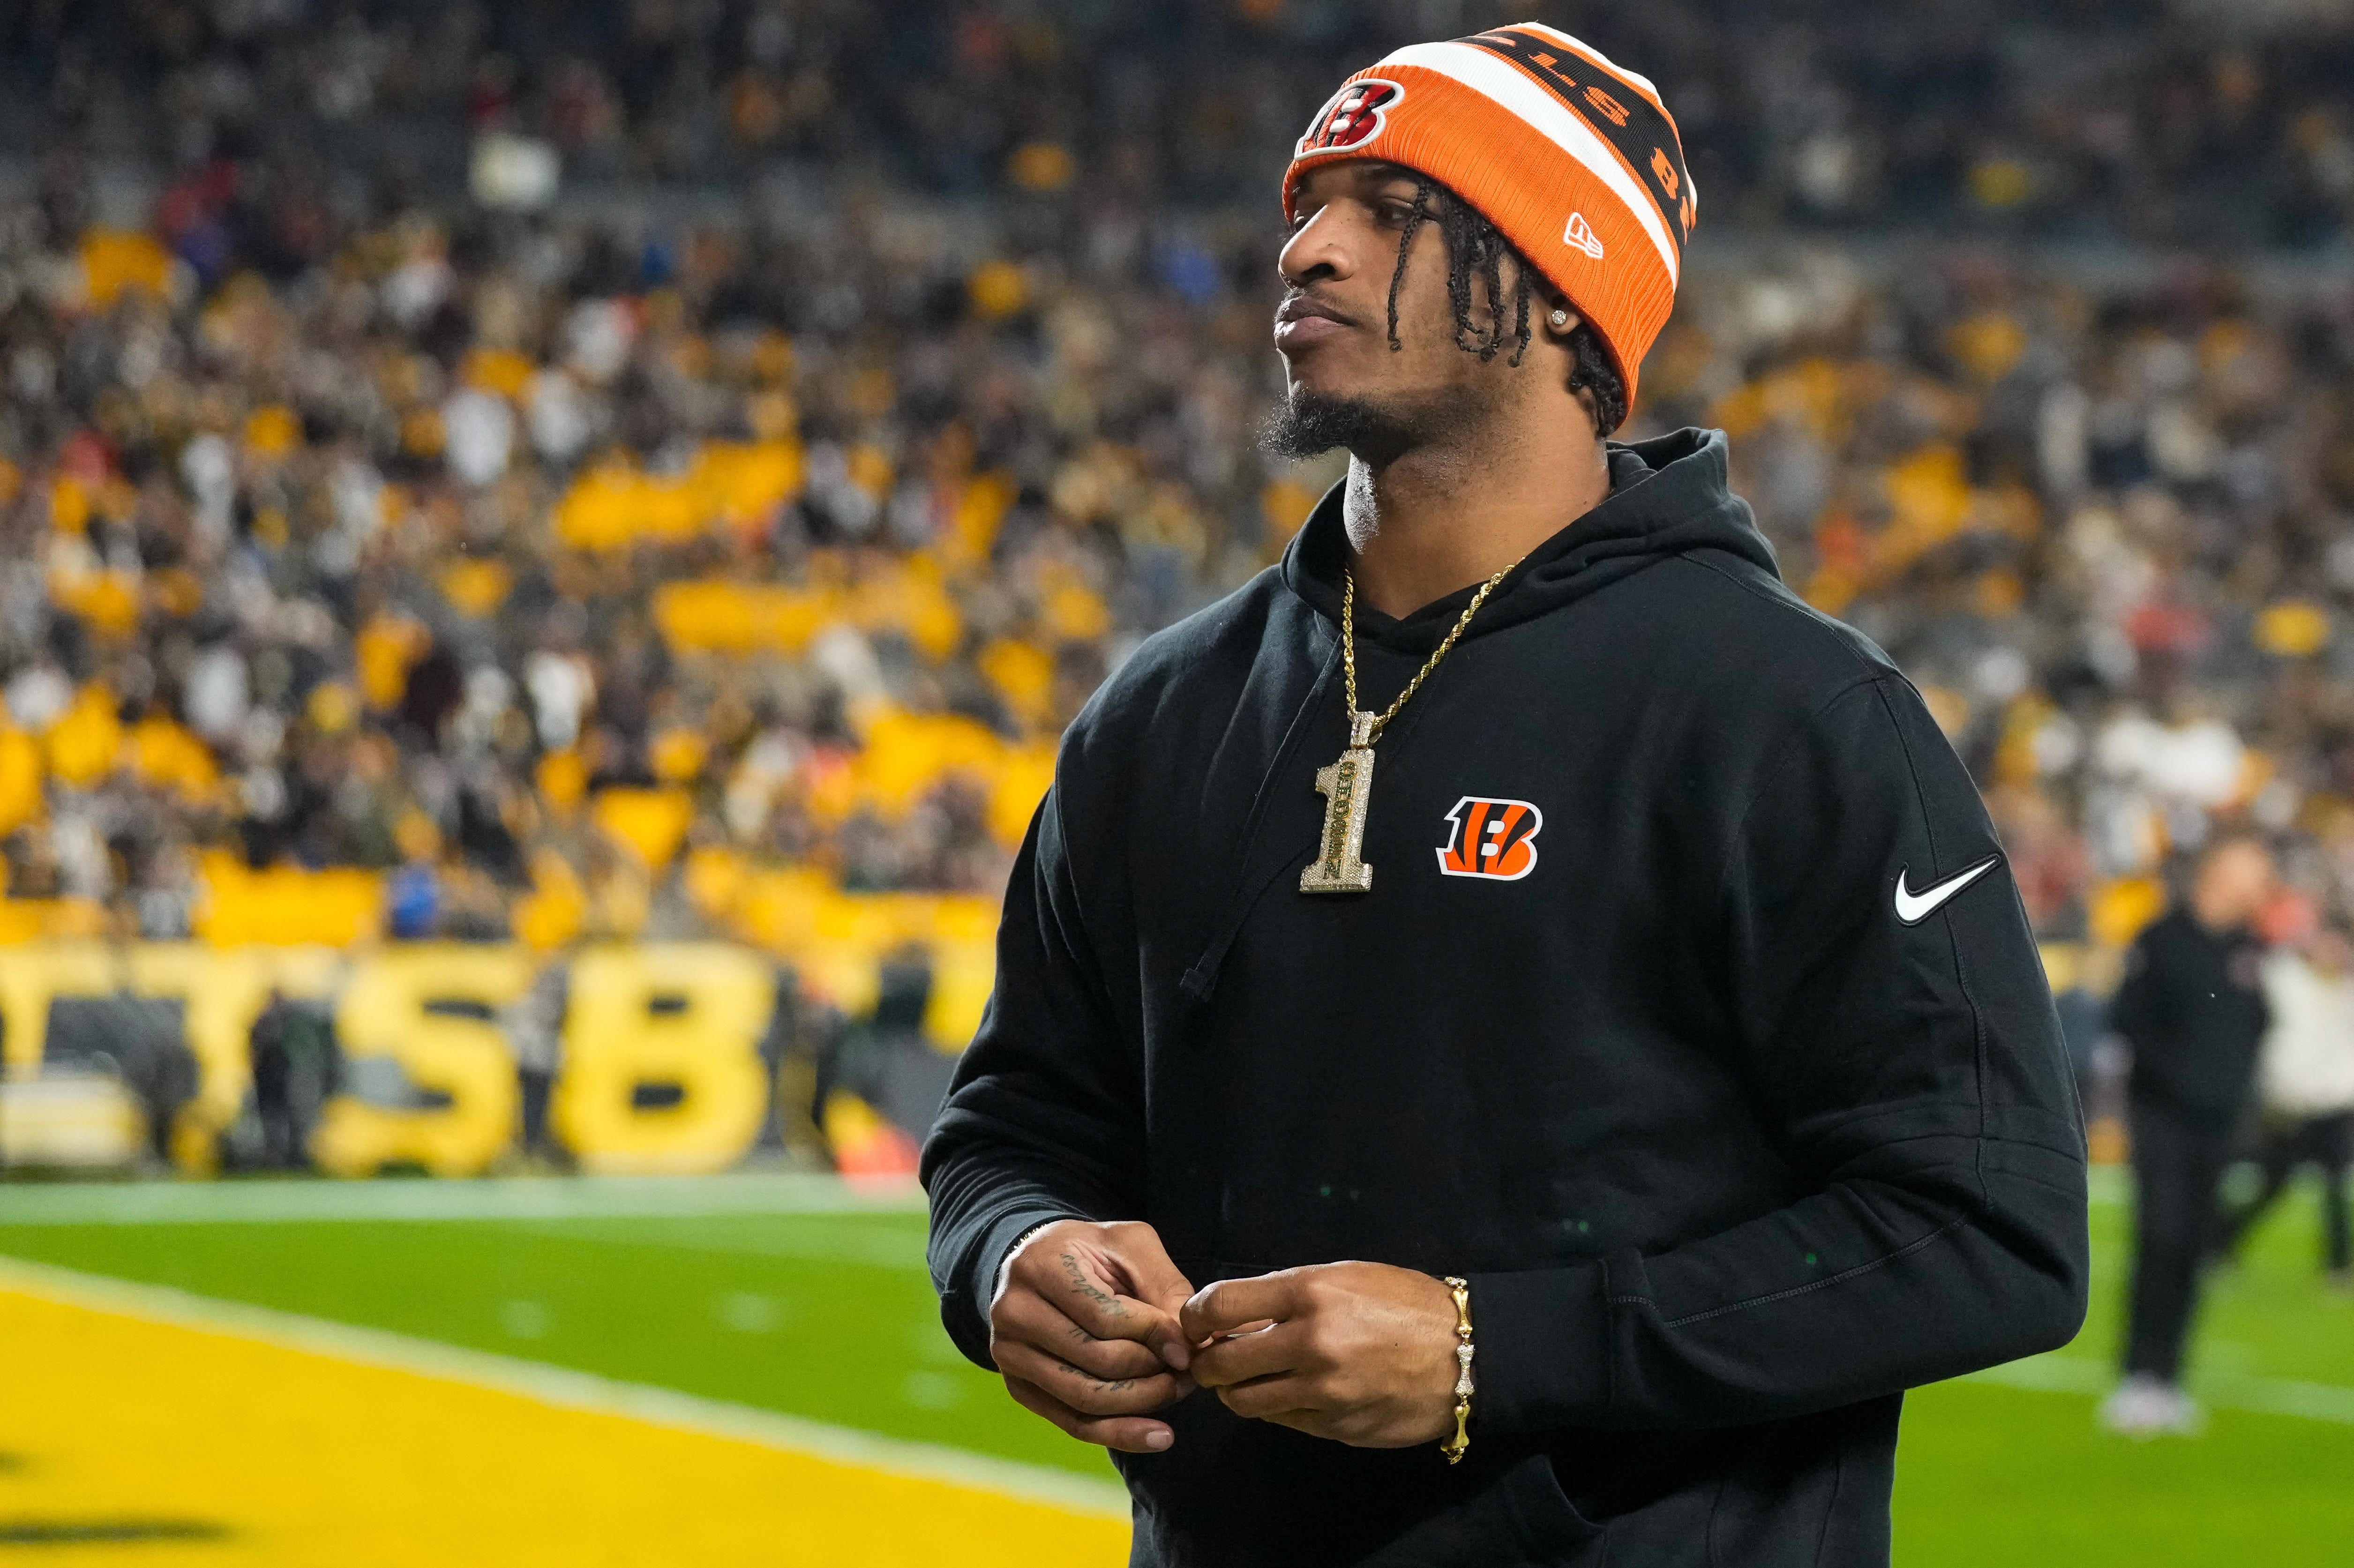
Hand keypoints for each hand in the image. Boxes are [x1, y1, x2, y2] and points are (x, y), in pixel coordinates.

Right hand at [988, 1219, 1197, 1453]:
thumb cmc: (1090, 1251)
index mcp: (1041, 1267)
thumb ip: (1163, 1287)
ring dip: (1140, 1404)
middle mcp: (1014, 1312)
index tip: (1188, 1349)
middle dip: (1151, 1374)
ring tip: (1175, 1394)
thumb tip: (1186, 1347)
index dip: (1154, 1337)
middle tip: (1187, 1375)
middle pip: (1096, 1362)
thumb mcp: (1130, 1246)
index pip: (1105, 1319)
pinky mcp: (1018, 1386)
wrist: (1036, 1263)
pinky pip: (1071, 1423)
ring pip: (1084, 1399)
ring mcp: (1010, 1354)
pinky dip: (1118, 1433)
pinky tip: (1156, 1435)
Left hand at [1181, 1261, 1458, 1447]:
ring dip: (1238, 1391)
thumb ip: (1287, 1295)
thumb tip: (1232, 1316)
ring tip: (1252, 1377)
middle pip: (1221, 1363)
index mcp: (1311, 1293)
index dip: (1195, 1316)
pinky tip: (1295, 1392)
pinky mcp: (1336, 1428)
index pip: (1219, 1305)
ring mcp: (1323, 1393)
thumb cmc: (1406, 1304)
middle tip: (1216, 1356)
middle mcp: (1311, 1344)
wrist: (1469, 1353)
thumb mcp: (1346, 1276)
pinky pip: (1284, 1422)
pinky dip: (1278, 1409)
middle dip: (1209, 1362)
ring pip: (1245, 1403)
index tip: (1196, 1323)